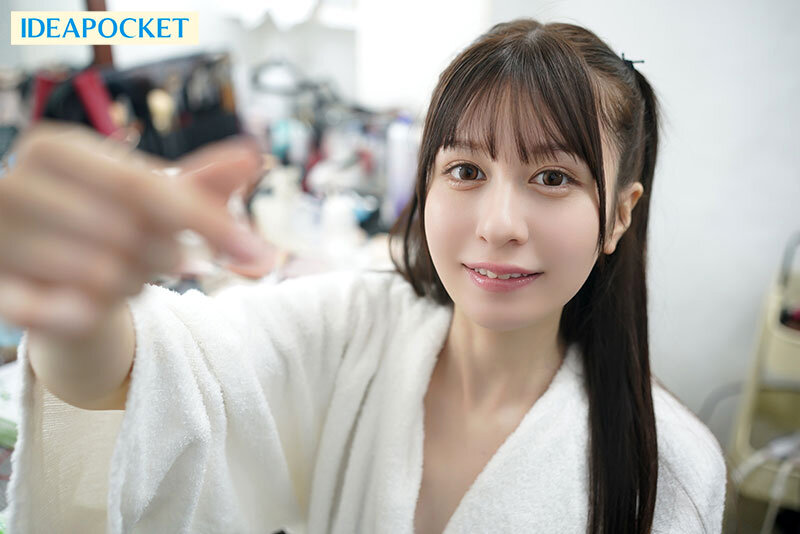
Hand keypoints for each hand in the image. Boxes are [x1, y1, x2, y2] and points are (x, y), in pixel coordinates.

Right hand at [0, 122, 267, 337]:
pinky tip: (86, 313)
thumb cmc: (106, 222)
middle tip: (160, 260)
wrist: (46, 273)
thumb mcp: (154, 198)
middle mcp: (15, 184)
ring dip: (132, 287)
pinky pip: (40, 312)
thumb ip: (201, 183)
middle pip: (127, 233)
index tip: (258, 253)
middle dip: (164, 257)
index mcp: (57, 149)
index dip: (208, 222)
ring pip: (101, 277)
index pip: (144, 187)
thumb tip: (252, 155)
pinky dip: (77, 314)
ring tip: (122, 276)